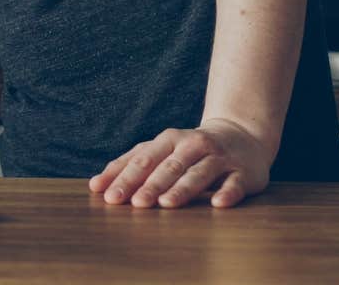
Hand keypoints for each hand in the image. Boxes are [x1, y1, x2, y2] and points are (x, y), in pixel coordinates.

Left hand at [88, 118, 272, 208]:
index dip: (125, 177)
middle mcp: (192, 145)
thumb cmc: (189, 149)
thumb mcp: (161, 151)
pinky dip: (226, 193)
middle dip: (151, 185)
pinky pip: (234, 183)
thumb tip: (95, 186)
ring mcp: (219, 158)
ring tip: (166, 203)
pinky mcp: (242, 172)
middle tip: (135, 204)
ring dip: (182, 188)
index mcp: (169, 140)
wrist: (241, 135)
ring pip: (198, 173)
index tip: (109, 196)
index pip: (143, 159)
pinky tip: (217, 203)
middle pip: (168, 166)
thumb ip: (131, 165)